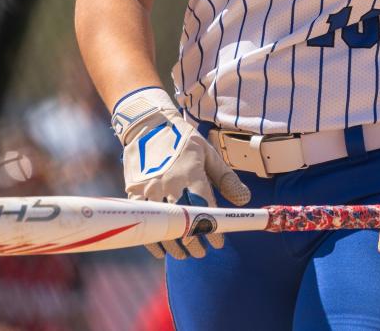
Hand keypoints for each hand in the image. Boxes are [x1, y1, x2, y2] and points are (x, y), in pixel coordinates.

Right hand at [111, 87, 250, 258]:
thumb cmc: (182, 139)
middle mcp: (170, 183)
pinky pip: (145, 221)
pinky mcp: (135, 192)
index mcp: (191, 173)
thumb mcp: (208, 153)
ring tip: (185, 254)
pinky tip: (162, 249)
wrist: (147, 125)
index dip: (213, 229)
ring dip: (175, 245)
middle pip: (184, 222)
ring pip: (163, 226)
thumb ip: (226, 178)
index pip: (205, 209)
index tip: (219, 242)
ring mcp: (150, 189)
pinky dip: (152, 239)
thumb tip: (245, 200)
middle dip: (194, 242)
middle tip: (202, 252)